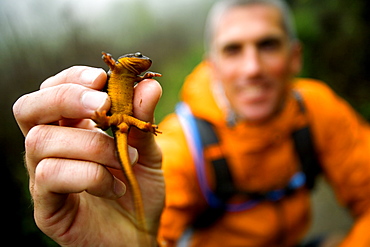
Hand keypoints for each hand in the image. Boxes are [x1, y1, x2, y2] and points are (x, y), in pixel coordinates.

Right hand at [13, 66, 164, 245]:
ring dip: (91, 144)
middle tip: (103, 106)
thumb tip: (149, 85)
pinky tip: (114, 187)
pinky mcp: (46, 206)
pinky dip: (90, 175)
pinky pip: (50, 176)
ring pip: (40, 141)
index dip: (71, 79)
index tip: (102, 79)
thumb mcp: (146, 151)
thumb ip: (143, 120)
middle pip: (29, 108)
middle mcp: (51, 149)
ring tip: (124, 159)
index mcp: (71, 129)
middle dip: (66, 98)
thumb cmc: (139, 189)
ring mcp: (43, 177)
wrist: (139, 233)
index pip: (52, 90)